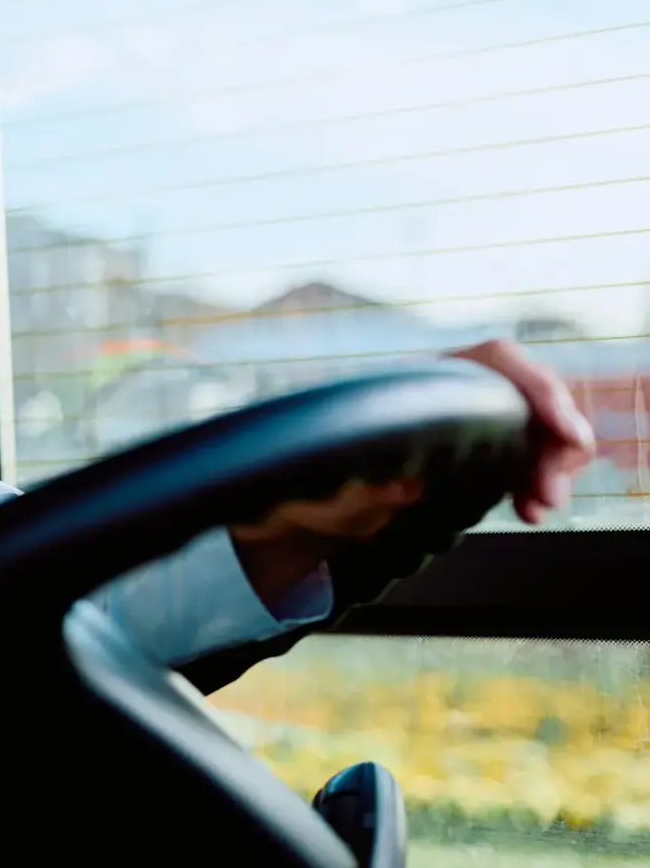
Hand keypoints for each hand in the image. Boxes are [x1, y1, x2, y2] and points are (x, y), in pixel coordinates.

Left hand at [228, 338, 597, 603]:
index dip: (537, 390)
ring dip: (550, 465)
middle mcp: (445, 387)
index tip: (565, 433)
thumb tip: (406, 486)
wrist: (302, 503)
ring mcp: (465, 413)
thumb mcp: (325, 499)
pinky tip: (530, 507)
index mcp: (411, 381)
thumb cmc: (309, 492)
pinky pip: (530, 450)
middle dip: (552, 443)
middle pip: (527, 393)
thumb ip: (360, 494)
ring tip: (536, 507)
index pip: (495, 360)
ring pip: (536, 424)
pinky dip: (540, 477)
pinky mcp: (476, 446)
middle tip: (546, 498)